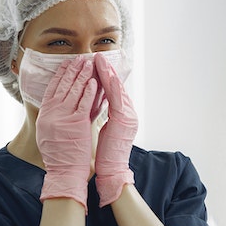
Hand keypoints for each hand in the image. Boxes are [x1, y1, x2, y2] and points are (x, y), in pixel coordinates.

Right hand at [36, 58, 97, 210]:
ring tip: (88, 63)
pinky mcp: (76, 124)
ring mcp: (63, 118)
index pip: (52, 89)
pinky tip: (93, 82)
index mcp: (44, 115)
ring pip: (74, 91)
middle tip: (78, 58)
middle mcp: (51, 114)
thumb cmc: (59, 156)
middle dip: (71, 71)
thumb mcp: (48, 134)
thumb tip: (53, 104)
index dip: (59, 75)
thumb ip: (52, 118)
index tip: (65, 64)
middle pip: (62, 86)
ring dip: (81, 76)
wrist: (64, 173)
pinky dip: (89, 92)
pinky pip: (84, 103)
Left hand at [94, 53, 137, 206]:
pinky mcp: (124, 122)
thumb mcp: (106, 128)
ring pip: (118, 90)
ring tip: (100, 60)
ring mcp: (128, 116)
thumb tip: (96, 101)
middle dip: (107, 69)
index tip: (96, 62)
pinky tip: (108, 77)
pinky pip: (118, 101)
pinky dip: (113, 88)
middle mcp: (128, 112)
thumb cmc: (107, 152)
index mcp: (123, 114)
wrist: (113, 170)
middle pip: (117, 86)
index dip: (105, 75)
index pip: (113, 90)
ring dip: (109, 73)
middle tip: (97, 55)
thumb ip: (104, 113)